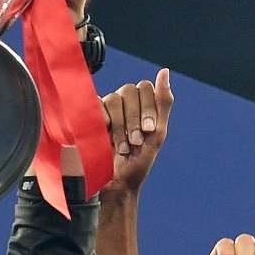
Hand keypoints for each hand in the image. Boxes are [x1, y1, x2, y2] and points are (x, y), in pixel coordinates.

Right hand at [98, 70, 172, 201]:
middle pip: (129, 90)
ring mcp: (106, 110)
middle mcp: (123, 103)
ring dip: (121, 125)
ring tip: (123, 146)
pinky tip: (106, 136)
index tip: (149, 131)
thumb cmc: (139, 162)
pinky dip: (104, 122)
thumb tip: (164, 70)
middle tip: (136, 141)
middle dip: (135, 118)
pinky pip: (97, 106)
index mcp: (141, 104)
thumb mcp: (158, 133)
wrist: (117, 183)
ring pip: (114, 99)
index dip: (148, 108)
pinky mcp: (89, 118)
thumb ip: (163, 102)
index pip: (145, 87)